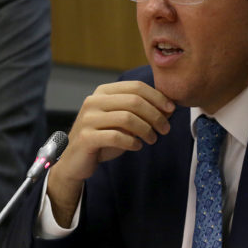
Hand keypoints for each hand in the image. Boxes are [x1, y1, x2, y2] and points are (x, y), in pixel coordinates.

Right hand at [47, 81, 174, 225]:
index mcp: (103, 92)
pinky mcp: (86, 137)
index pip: (136, 87)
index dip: (157, 97)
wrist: (75, 160)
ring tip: (153, 140)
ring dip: (146, 130)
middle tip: (165, 129)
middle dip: (156, 115)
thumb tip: (169, 107)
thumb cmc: (103, 138)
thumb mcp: (123, 121)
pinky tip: (137, 146)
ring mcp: (88, 119)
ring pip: (127, 118)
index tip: (171, 110)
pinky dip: (132, 142)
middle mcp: (93, 101)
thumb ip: (141, 112)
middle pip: (134, 101)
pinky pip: (117, 136)